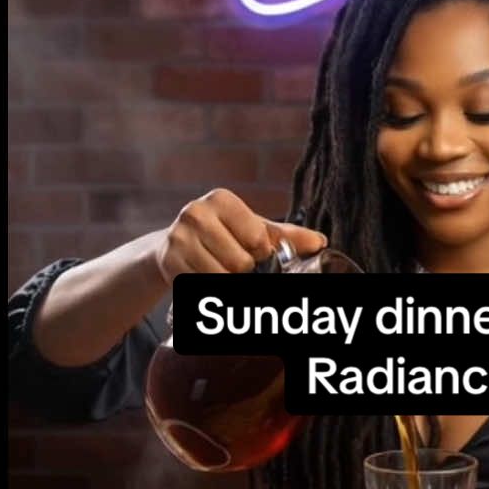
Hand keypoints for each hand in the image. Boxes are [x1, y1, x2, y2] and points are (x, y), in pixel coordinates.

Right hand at [154, 188, 326, 283]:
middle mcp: (196, 212)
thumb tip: (320, 243)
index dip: (261, 253)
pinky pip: (201, 287)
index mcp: (221, 199)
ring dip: (226, 281)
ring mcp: (178, 237)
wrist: (174, 247)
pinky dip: (208, 288)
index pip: (258, 239)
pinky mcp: (167, 261)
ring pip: (221, 278)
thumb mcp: (254, 230)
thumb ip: (286, 237)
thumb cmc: (223, 235)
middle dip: (243, 270)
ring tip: (219, 269)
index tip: (253, 251)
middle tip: (233, 263)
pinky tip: (202, 275)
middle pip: (240, 262)